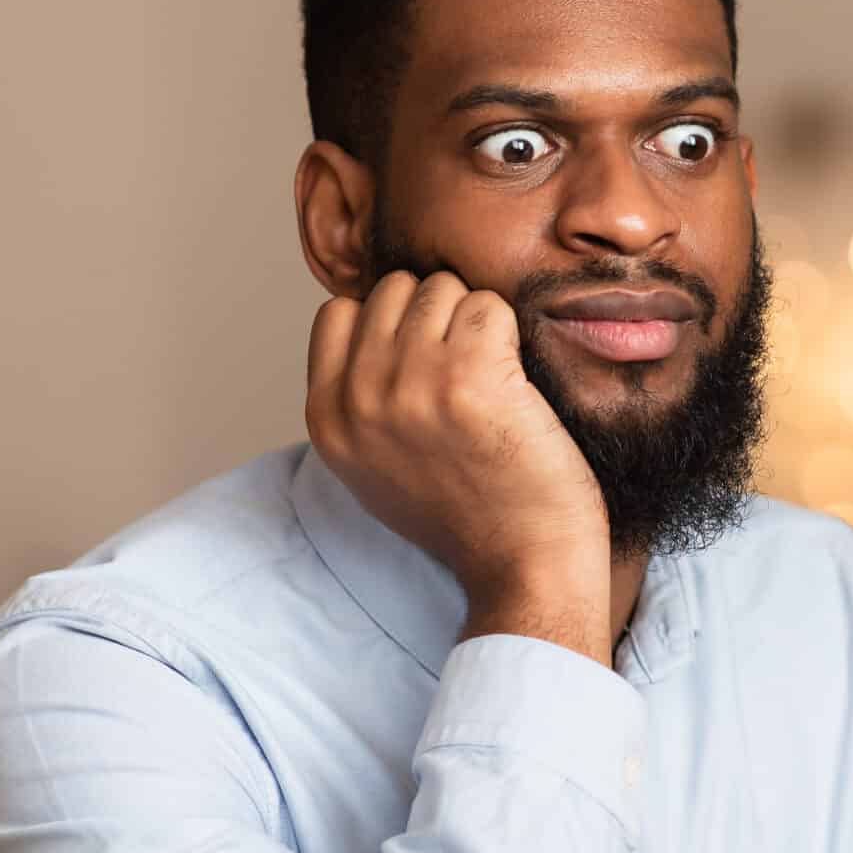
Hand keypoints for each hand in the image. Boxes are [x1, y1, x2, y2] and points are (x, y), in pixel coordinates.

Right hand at [306, 272, 610, 636]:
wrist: (526, 563)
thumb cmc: (468, 515)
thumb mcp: (376, 465)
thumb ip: (358, 399)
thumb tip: (367, 319)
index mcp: (326, 418)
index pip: (337, 311)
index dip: (390, 322)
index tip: (428, 360)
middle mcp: (358, 397)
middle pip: (394, 290)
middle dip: (437, 315)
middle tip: (470, 372)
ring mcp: (411, 384)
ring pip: (442, 289)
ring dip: (477, 322)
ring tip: (494, 381)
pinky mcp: (471, 378)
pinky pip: (488, 306)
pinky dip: (511, 332)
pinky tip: (516, 383)